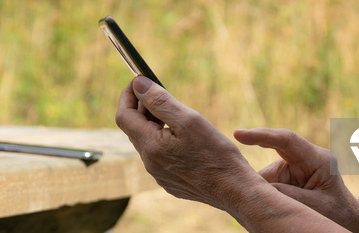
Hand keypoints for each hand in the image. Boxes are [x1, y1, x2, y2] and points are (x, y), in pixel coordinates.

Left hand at [115, 76, 262, 209]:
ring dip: (154, 124)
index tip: (140, 81)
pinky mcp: (170, 182)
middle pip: (134, 129)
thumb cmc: (216, 154)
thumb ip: (160, 101)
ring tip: (176, 114)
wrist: (235, 190)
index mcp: (151, 147)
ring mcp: (159, 175)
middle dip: (143, 108)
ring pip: (148, 142)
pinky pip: (159, 156)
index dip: (128, 95)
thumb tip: (139, 84)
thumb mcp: (189, 120)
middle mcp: (150, 164)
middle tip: (161, 93)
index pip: (123, 116)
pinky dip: (165, 140)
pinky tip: (184, 138)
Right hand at [234, 128, 358, 232]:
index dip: (262, 136)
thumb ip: (291, 196)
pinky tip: (264, 206)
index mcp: (319, 159)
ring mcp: (295, 164)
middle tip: (233, 174)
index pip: (287, 140)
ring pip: (268, 173)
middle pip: (271, 153)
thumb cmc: (338, 213)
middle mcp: (305, 157)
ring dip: (261, 188)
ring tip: (265, 206)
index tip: (238, 135)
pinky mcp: (288, 174)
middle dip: (256, 166)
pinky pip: (269, 182)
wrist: (348, 219)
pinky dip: (264, 193)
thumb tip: (262, 188)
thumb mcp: (317, 206)